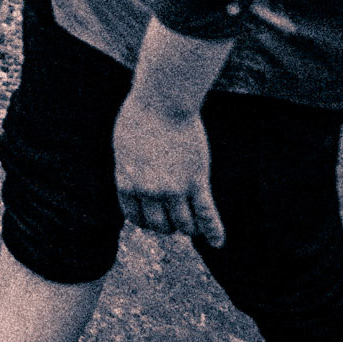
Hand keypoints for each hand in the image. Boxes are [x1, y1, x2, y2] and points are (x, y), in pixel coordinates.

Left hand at [113, 93, 224, 245]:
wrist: (163, 98)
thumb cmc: (141, 116)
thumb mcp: (124, 148)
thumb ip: (128, 171)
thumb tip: (131, 186)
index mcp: (127, 184)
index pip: (136, 218)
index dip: (147, 221)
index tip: (155, 218)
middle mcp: (149, 192)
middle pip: (160, 225)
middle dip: (168, 225)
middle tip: (175, 220)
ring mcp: (174, 189)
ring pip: (184, 225)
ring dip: (188, 228)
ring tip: (193, 225)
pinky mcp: (196, 181)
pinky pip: (206, 214)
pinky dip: (214, 231)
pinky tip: (218, 242)